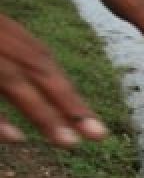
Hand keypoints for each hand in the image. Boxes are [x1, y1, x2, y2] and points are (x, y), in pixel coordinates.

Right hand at [0, 14, 108, 146]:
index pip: (42, 64)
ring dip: (43, 114)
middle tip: (99, 136)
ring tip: (69, 143)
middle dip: (69, 104)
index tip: (92, 123)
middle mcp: (0, 41)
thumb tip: (28, 82)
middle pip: (38, 72)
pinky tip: (16, 139)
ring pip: (14, 84)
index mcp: (6, 34)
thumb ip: (9, 53)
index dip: (67, 93)